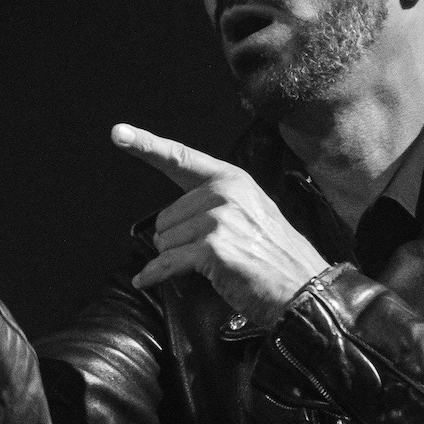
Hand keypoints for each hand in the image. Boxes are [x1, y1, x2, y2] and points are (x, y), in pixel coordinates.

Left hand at [114, 126, 329, 321]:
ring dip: (177, 259)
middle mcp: (224, 193)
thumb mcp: (251, 213)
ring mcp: (218, 220)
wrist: (304, 289)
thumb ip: (214, 203)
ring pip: (163, 241)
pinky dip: (154, 275)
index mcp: (232, 179)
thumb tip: (169, 221)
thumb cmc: (275, 257)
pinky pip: (165, 263)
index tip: (119, 133)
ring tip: (212, 266)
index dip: (146, 145)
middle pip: (165, 217)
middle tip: (211, 253)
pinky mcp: (212, 249)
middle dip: (178, 240)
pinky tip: (146, 281)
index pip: (181, 158)